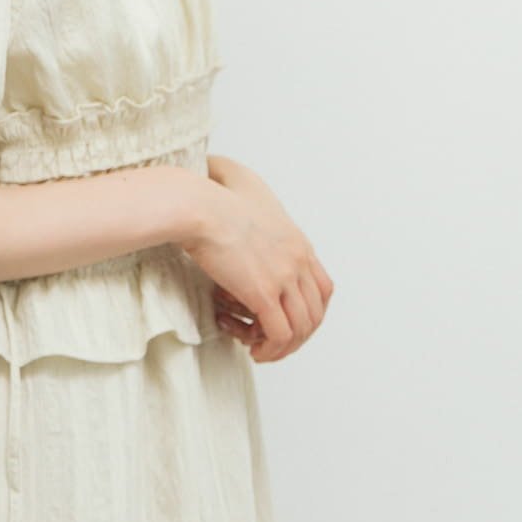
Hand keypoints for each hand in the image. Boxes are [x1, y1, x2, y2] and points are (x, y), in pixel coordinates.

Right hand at [179, 155, 333, 362]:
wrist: (198, 206)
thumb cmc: (211, 195)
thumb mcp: (242, 186)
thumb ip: (243, 191)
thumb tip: (218, 171)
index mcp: (297, 243)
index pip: (323, 287)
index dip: (309, 310)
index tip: (288, 319)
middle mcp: (297, 261)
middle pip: (316, 312)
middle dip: (299, 334)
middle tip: (274, 341)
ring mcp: (283, 278)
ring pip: (302, 328)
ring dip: (285, 347)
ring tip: (262, 350)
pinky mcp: (264, 294)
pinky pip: (280, 335)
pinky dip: (271, 349)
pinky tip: (256, 351)